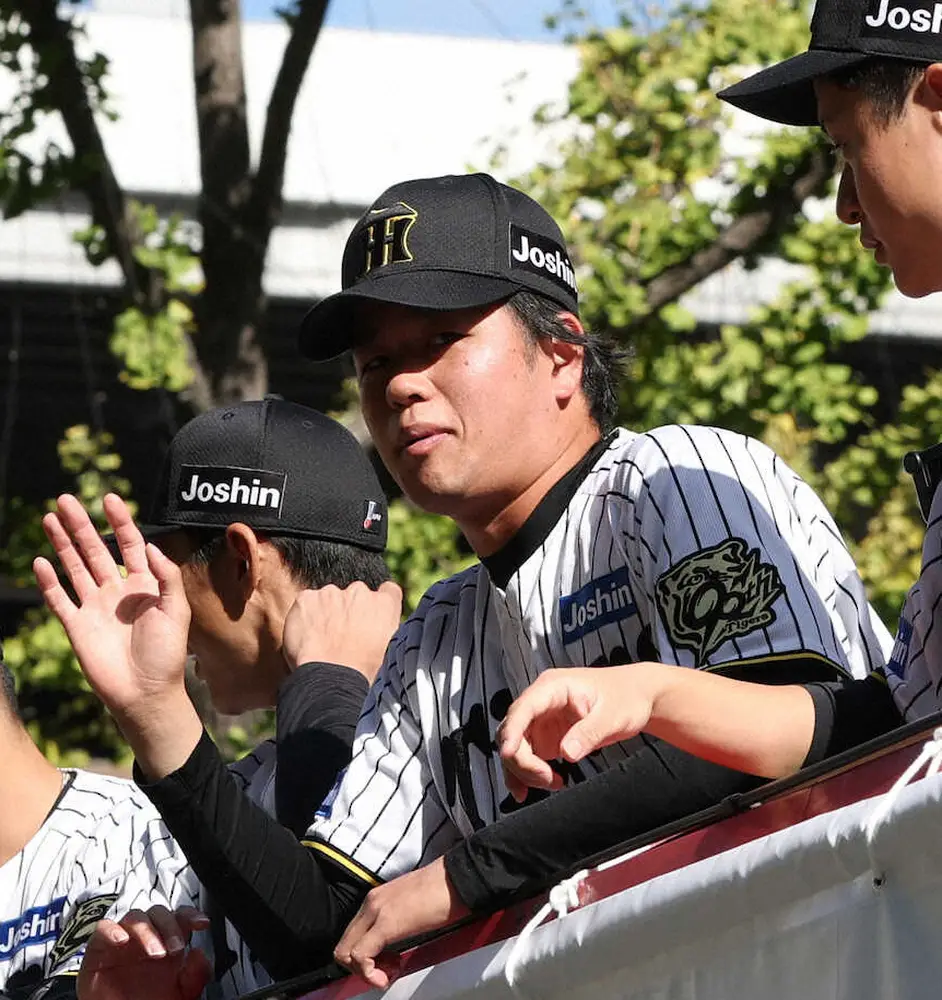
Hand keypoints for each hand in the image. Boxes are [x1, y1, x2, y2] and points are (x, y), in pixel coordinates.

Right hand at [34, 494, 202, 777]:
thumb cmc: (167, 654)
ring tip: (50, 518)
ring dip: (62, 544)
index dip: (120, 521)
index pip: (131, 544)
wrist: (146, 692)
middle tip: (65, 499)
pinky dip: (49, 581)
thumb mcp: (176, 610)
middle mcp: (118, 591)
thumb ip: (167, 577)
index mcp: (145, 584)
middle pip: (97, 549)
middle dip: (81, 525)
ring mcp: (95, 607)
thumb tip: (152, 547)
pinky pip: (59, 599)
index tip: (109, 498)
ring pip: (75, 567)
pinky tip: (40, 562)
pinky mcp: (77, 626)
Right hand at [77, 905, 209, 999]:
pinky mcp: (99, 950)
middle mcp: (146, 937)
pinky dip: (111, 930)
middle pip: (159, 912)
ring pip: (135, 917)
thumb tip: (198, 954)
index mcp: (167, 942)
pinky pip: (102, 928)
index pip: (180, 916)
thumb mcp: (181, 992)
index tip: (203, 923)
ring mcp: (123, 941)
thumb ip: (195, 973)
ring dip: (147, 930)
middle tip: (176, 948)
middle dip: (170, 927)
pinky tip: (121, 940)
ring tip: (155, 952)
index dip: (191, 915)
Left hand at [282, 581, 401, 682]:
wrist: (330, 679)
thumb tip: (378, 627)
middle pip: (355, 595)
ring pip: (329, 598)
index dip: (377, 606)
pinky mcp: (307, 598)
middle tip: (342, 637)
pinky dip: (306, 616)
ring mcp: (331, 593)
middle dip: (349, 611)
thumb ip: (385, 628)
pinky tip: (307, 636)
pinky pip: (306, 602)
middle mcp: (360, 592)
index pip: (388, 591)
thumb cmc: (362, 672)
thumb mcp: (389, 648)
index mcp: (385, 604)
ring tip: (322, 640)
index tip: (369, 619)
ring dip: (327, 613)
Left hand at [333, 857, 467, 988]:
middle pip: (343, 946)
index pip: (351, 935)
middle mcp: (371, 903)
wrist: (457, 877)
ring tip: (393, 970)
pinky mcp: (387, 923)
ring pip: (346, 953)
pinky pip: (361, 956)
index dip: (363, 958)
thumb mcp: (410, 906)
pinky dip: (370, 973)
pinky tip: (392, 972)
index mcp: (376, 898)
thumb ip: (395, 921)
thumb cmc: (443, 890)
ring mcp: (376, 911)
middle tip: (388, 970)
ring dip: (366, 972)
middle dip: (361, 968)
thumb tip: (392, 946)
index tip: (386, 963)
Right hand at [497, 665, 657, 801]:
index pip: (523, 708)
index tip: (508, 753)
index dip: (512, 731)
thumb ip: (588, 733)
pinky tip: (539, 786)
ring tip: (552, 783)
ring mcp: (541, 719)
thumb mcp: (612, 715)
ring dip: (525, 769)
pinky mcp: (545, 735)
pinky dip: (527, 772)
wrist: (637, 697)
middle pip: (513, 730)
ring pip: (516, 746)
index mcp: (553, 687)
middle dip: (522, 759)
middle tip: (546, 779)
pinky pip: (527, 755)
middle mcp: (541, 701)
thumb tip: (566, 754)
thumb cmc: (626, 698)